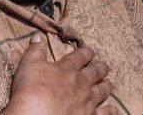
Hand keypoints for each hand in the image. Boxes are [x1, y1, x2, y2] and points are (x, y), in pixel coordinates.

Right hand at [3, 35, 117, 114]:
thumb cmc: (32, 91)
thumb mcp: (28, 66)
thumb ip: (35, 51)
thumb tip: (38, 36)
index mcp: (67, 69)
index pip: (80, 56)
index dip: (86, 53)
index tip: (90, 51)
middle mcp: (81, 83)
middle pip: (95, 72)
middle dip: (100, 68)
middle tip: (104, 66)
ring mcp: (87, 100)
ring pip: (102, 90)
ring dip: (106, 86)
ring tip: (109, 83)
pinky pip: (105, 113)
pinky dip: (111, 111)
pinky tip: (113, 109)